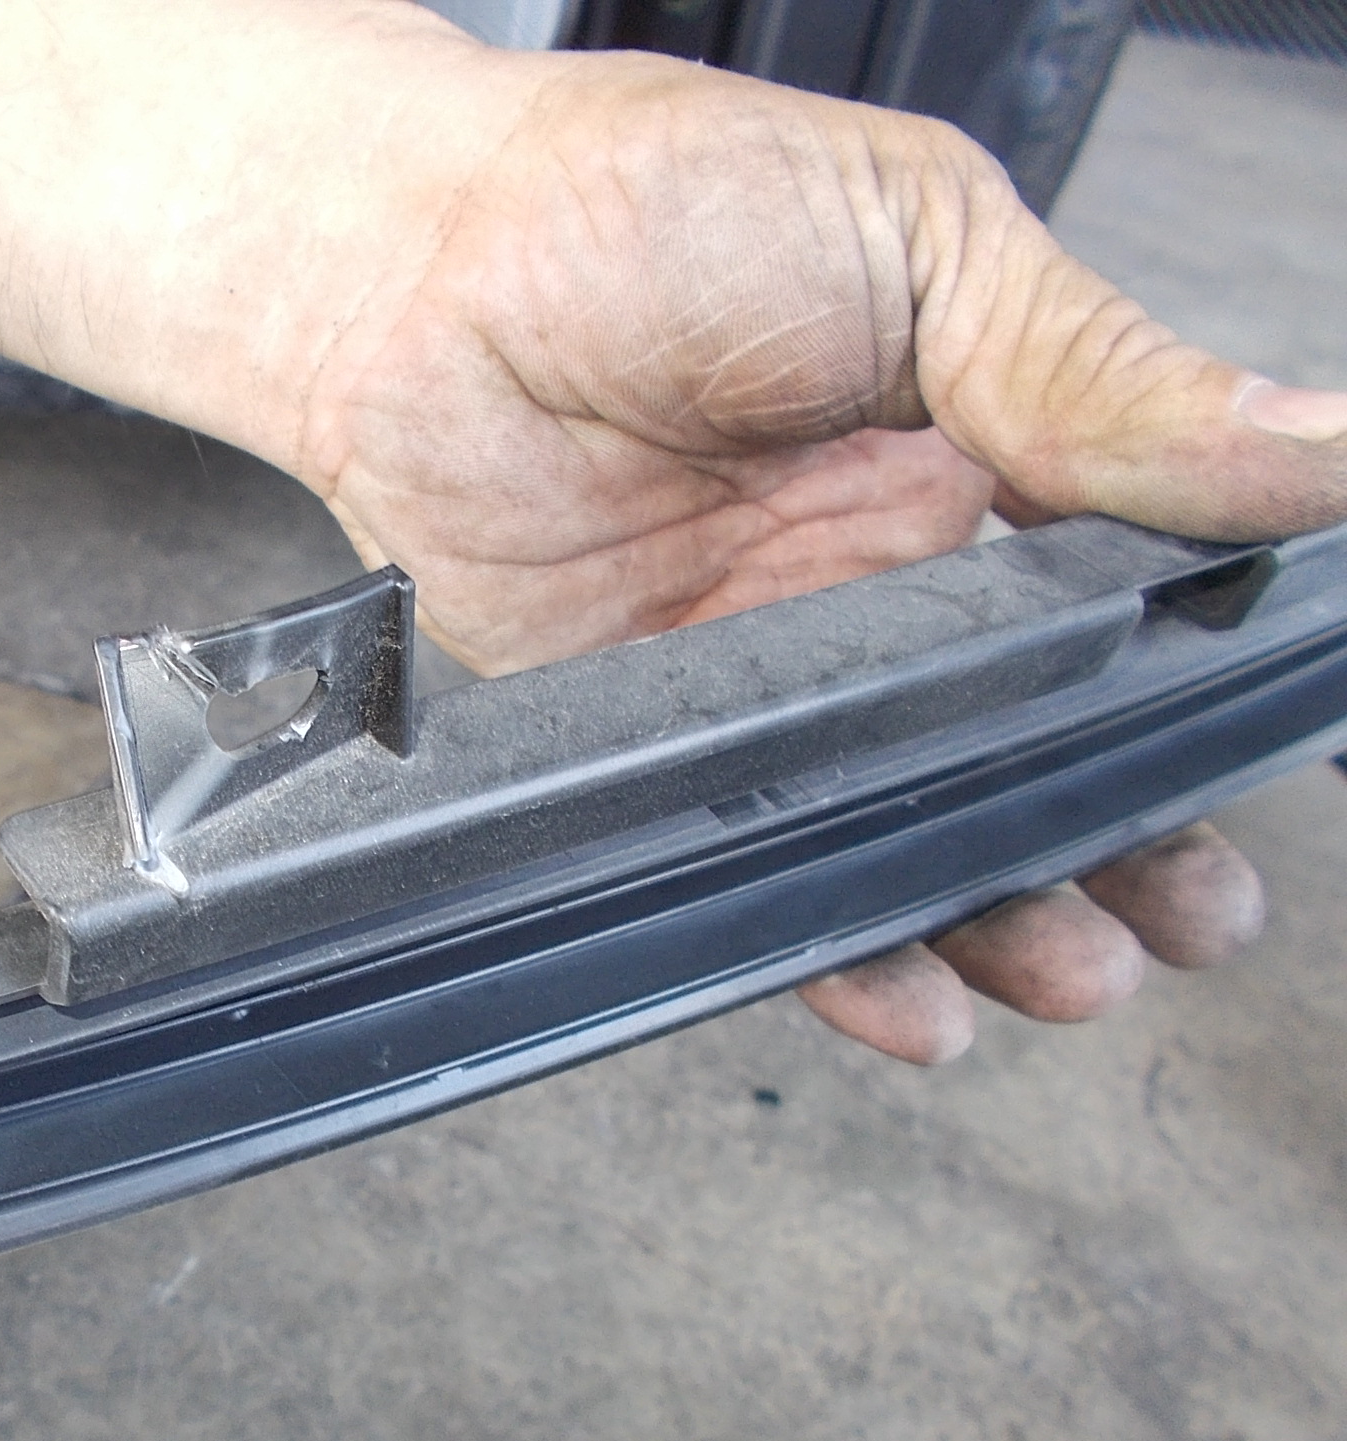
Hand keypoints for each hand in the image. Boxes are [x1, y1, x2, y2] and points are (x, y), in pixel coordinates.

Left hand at [292, 46, 1346, 1062]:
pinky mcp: (648, 737)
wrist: (420, 269)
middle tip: (1191, 913)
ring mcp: (764, 674)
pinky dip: (832, 948)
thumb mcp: (922, 247)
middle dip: (1119, 843)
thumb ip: (1098, 376)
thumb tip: (1322, 443)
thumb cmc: (652, 207)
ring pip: (906, 828)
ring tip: (1073, 966)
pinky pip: (752, 865)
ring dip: (998, 911)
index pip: (1125, 610)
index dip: (1184, 697)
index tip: (1251, 766)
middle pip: (1029, 750)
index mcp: (976, 462)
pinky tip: (912, 997)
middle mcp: (879, 586)